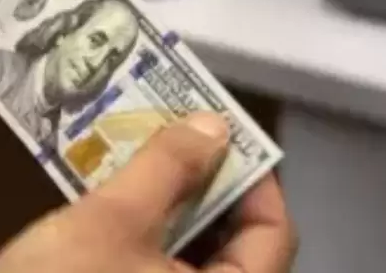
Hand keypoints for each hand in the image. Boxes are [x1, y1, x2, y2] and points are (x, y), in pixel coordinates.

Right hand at [0, 112, 297, 272]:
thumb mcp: (111, 221)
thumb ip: (166, 168)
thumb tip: (214, 126)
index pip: (274, 233)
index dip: (254, 177)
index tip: (224, 133)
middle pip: (236, 242)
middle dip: (207, 183)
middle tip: (180, 133)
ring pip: (193, 252)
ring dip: (174, 203)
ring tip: (147, 154)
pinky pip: (159, 266)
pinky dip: (148, 231)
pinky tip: (120, 195)